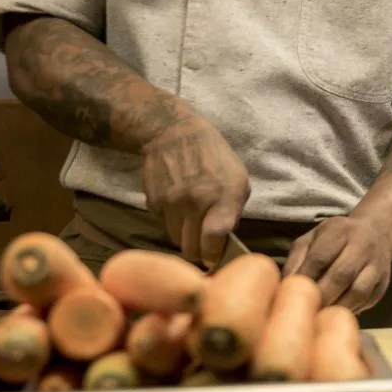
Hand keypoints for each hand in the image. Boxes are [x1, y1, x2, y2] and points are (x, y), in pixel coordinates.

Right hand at [141, 114, 249, 267]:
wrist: (175, 134)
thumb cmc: (215, 157)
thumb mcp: (238, 178)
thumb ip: (233, 209)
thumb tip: (223, 240)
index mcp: (224, 194)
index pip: (215, 238)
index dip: (214, 254)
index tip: (215, 257)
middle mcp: (197, 200)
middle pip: (191, 248)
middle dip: (197, 252)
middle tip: (202, 246)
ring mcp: (172, 202)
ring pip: (175, 239)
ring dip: (184, 236)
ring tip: (191, 220)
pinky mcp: (153, 202)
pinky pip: (163, 224)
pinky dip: (170, 221)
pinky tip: (177, 204)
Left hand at [283, 216, 391, 311]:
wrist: (376, 233)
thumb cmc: (334, 239)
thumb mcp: (312, 239)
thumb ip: (296, 260)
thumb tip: (284, 287)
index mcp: (339, 231)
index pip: (320, 257)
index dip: (304, 279)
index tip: (289, 296)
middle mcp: (362, 245)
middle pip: (341, 275)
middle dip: (319, 297)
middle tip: (302, 314)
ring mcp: (377, 265)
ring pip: (358, 291)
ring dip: (336, 307)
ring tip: (319, 318)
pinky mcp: (384, 284)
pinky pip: (366, 301)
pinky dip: (348, 311)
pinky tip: (334, 316)